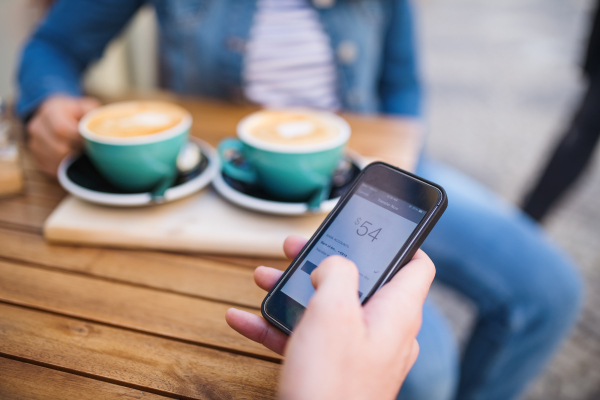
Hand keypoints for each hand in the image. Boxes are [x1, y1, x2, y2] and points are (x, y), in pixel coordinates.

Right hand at [27, 95, 99, 176]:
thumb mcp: (86, 108)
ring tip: (82, 155)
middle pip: (59, 148)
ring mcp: (34, 142)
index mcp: (51, 110)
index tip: (92, 142)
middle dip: (78, 152)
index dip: (79, 139)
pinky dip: (65, 168)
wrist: (57, 115)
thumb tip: (104, 128)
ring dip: (72, 162)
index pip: (62, 129)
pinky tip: (74, 161)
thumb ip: (93, 115)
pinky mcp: (36, 156)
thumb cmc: (77, 113)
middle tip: (89, 151)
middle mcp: (38, 126)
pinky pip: (51, 169)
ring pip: (55, 161)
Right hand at [226, 236, 434, 399]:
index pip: (416, 265)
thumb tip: (333, 266)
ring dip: (293, 290)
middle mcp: (383, 330)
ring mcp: (358, 351)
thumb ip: (338, 271)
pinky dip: (279, 325)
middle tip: (296, 247)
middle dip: (324, 260)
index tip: (377, 226)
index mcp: (396, 311)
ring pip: (328, 307)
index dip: (401, 240)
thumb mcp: (334, 310)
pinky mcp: (334, 369)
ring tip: (263, 277)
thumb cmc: (333, 383)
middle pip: (359, 280)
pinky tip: (245, 318)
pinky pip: (308, 337)